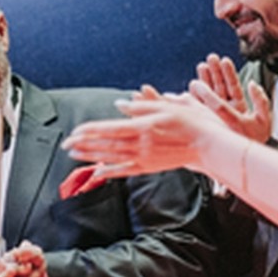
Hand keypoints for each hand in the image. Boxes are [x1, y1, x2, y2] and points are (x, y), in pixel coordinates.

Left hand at [63, 92, 226, 177]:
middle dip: (83, 144)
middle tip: (65, 144)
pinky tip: (97, 171)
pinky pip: (126, 171)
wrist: (211, 145)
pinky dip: (110, 171)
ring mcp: (145, 158)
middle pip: (106, 144)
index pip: (109, 129)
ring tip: (74, 155)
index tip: (74, 132)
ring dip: (91, 156)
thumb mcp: (167, 107)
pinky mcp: (150, 167)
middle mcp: (141, 144)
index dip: (90, 131)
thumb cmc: (193, 123)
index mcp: (144, 127)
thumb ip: (141, 106)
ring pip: (112, 157)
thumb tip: (120, 105)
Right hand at [189, 54, 271, 144]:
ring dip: (205, 78)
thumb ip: (260, 100)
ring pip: (209, 93)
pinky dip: (194, 95)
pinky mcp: (205, 120)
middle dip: (215, 71)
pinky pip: (198, 105)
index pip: (231, 85)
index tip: (223, 60)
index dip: (227, 72)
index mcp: (238, 106)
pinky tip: (191, 85)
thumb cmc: (253, 141)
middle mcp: (225, 108)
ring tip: (202, 65)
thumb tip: (252, 84)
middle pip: (219, 86)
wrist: (241, 158)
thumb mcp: (263, 118)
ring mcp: (213, 114)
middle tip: (211, 57)